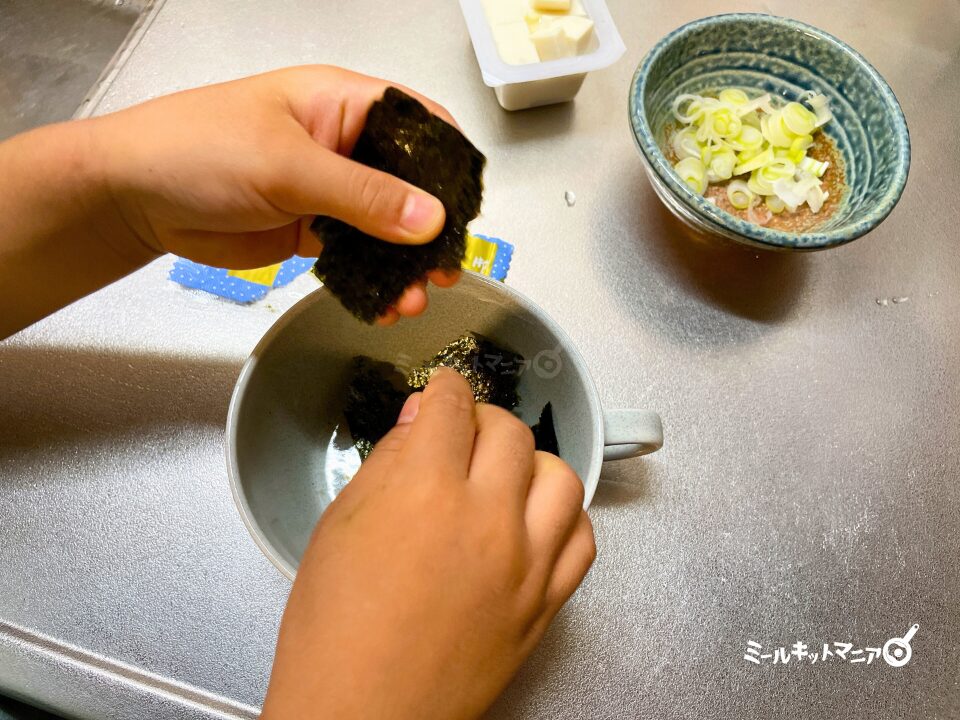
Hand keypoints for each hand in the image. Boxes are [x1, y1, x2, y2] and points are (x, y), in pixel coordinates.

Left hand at [91, 65, 461, 323]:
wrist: (134, 198)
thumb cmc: (196, 148)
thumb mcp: (288, 166)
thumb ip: (363, 194)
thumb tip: (430, 218)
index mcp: (342, 103)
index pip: (418, 124)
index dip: (448, 163)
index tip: (467, 209)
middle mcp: (342, 145)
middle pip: (410, 185)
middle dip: (432, 227)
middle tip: (446, 266)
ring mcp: (327, 191)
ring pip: (386, 228)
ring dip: (405, 264)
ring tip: (415, 296)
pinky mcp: (310, 231)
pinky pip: (356, 258)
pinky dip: (373, 282)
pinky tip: (383, 303)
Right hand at [261, 369, 595, 719]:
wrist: (360, 716)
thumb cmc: (334, 637)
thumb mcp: (338, 529)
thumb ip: (386, 463)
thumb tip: (418, 424)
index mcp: (425, 493)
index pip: (453, 407)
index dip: (447, 387)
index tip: (446, 389)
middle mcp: (486, 520)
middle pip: (510, 433)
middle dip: (483, 419)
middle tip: (464, 432)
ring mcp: (524, 564)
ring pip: (560, 477)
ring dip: (532, 463)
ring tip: (504, 473)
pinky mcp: (544, 604)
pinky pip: (582, 540)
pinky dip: (563, 518)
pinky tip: (535, 520)